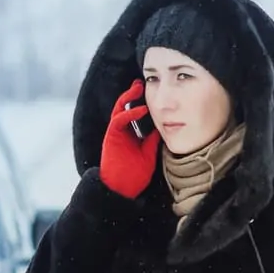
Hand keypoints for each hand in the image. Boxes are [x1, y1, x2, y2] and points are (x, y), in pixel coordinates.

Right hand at [99, 80, 160, 198]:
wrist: (122, 190)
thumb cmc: (135, 176)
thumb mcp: (149, 153)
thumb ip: (152, 140)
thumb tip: (162, 127)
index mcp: (128, 135)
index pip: (133, 113)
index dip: (140, 101)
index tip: (150, 91)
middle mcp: (120, 132)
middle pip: (124, 107)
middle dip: (131, 94)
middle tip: (141, 82)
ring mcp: (114, 134)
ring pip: (118, 109)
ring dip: (128, 97)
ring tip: (138, 87)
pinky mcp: (111, 138)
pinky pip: (118, 120)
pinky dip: (129, 113)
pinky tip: (142, 109)